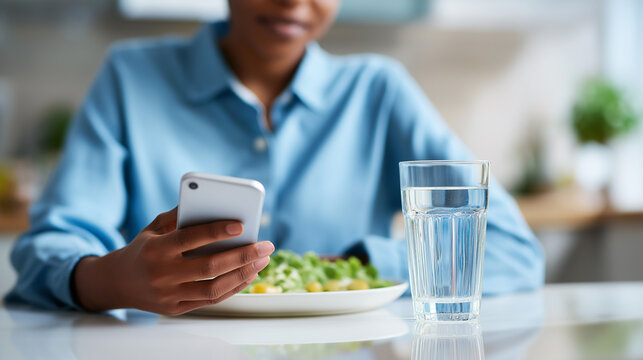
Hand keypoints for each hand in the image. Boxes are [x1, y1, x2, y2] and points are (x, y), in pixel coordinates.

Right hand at [73, 207, 273, 314]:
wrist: (117, 283)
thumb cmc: (144, 248)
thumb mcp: (154, 228)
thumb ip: (179, 215)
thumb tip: (211, 201)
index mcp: (155, 250)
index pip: (190, 239)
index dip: (216, 231)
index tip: (241, 225)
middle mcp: (162, 274)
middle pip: (209, 266)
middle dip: (242, 255)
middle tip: (266, 246)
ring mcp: (169, 295)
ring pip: (213, 287)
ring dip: (243, 274)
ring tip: (262, 261)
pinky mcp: (176, 309)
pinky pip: (211, 300)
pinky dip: (233, 288)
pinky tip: (248, 274)